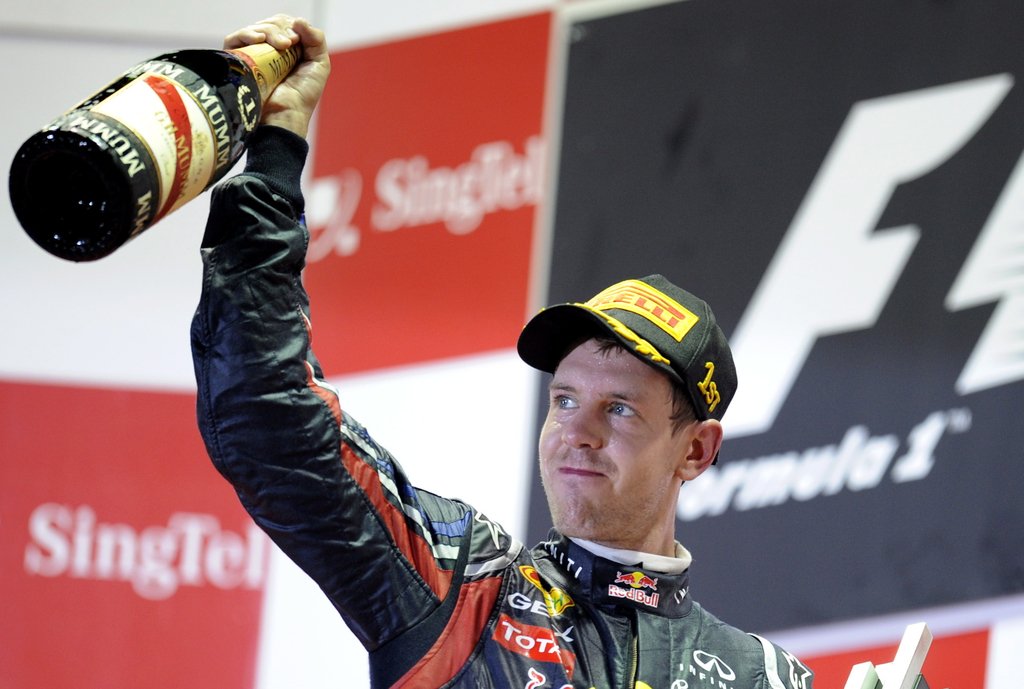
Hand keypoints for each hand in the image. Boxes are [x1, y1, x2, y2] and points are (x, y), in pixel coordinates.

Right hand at [223, 15, 330, 137]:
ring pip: (255, 29)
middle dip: (280, 29)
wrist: (286, 115)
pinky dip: (247, 34)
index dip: (291, 26)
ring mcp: (252, 55)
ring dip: (269, 31)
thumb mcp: (319, 64)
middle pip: (270, 23)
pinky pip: (235, 38)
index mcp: (287, 49)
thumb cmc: (303, 95)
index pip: (284, 23)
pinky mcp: (237, 61)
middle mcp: (268, 50)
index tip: (296, 41)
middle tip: (288, 45)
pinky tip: (259, 39)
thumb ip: (316, 39)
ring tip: (280, 46)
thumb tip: (298, 20)